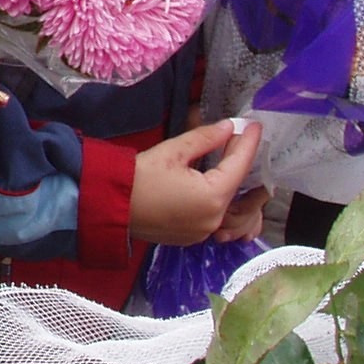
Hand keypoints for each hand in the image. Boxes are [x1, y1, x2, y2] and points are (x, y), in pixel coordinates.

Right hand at [128, 117, 265, 247]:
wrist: (108, 206)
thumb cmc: (138, 177)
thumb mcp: (172, 151)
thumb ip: (205, 139)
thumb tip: (228, 128)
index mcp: (212, 197)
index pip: (239, 166)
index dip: (248, 143)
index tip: (256, 125)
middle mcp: (214, 219)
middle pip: (236, 186)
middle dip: (240, 159)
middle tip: (240, 137)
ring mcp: (204, 232)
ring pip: (228, 203)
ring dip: (232, 181)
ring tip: (230, 158)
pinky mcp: (192, 237)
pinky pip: (215, 216)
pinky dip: (219, 197)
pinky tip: (214, 180)